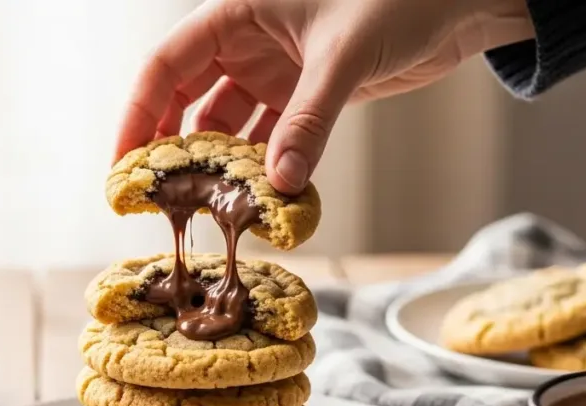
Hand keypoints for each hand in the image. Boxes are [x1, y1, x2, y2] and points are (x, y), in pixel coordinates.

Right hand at [114, 0, 533, 193]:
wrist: (461, 2)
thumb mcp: (345, 57)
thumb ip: (308, 121)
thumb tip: (276, 186)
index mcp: (237, 11)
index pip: (166, 64)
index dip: (138, 115)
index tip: (125, 165)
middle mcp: (247, 40)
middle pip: (185, 97)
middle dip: (171, 146)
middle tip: (159, 196)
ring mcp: (275, 68)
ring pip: (227, 122)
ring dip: (220, 162)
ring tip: (210, 205)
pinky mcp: (306, 92)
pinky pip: (269, 135)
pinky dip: (263, 164)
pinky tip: (258, 195)